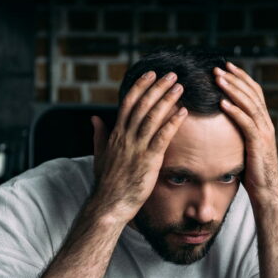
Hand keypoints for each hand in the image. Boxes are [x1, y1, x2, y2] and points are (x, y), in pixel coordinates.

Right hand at [89, 71, 186, 223]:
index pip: (128, 103)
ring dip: (166, 100)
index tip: (151, 74)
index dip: (140, 87)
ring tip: (179, 87)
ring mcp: (136, 148)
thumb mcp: (99, 155)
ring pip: (152, 117)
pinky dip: (172, 123)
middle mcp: (125, 136)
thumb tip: (94, 118)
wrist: (109, 203)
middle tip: (171, 74)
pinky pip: (162, 137)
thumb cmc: (107, 182)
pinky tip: (183, 112)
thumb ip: (99, 135)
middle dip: (157, 87)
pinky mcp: (148, 160)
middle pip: (142, 105)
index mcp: (115, 133)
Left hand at [214, 62, 277, 201]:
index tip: (227, 67)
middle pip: (252, 94)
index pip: (255, 93)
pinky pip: (246, 123)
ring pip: (249, 104)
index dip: (242, 78)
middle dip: (235, 79)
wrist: (266, 191)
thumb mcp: (247, 147)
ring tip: (218, 79)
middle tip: (218, 67)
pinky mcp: (258, 143)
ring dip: (232, 89)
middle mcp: (266, 124)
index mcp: (264, 122)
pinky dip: (234, 111)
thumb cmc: (254, 172)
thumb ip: (240, 132)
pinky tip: (222, 102)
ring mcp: (264, 133)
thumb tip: (224, 124)